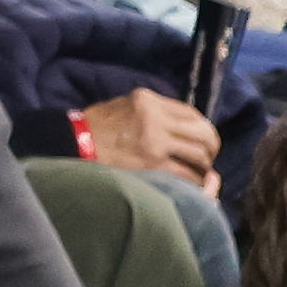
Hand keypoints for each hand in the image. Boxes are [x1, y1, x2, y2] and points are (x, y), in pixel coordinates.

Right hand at [76, 86, 219, 194]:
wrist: (75, 144)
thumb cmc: (96, 127)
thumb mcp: (124, 106)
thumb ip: (151, 112)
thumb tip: (178, 126)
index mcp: (148, 100)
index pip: (190, 112)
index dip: (203, 128)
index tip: (203, 140)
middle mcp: (155, 117)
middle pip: (202, 132)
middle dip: (211, 148)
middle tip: (207, 159)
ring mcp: (155, 141)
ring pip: (199, 153)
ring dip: (204, 166)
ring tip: (199, 173)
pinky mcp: (152, 163)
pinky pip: (187, 174)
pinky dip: (195, 181)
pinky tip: (190, 185)